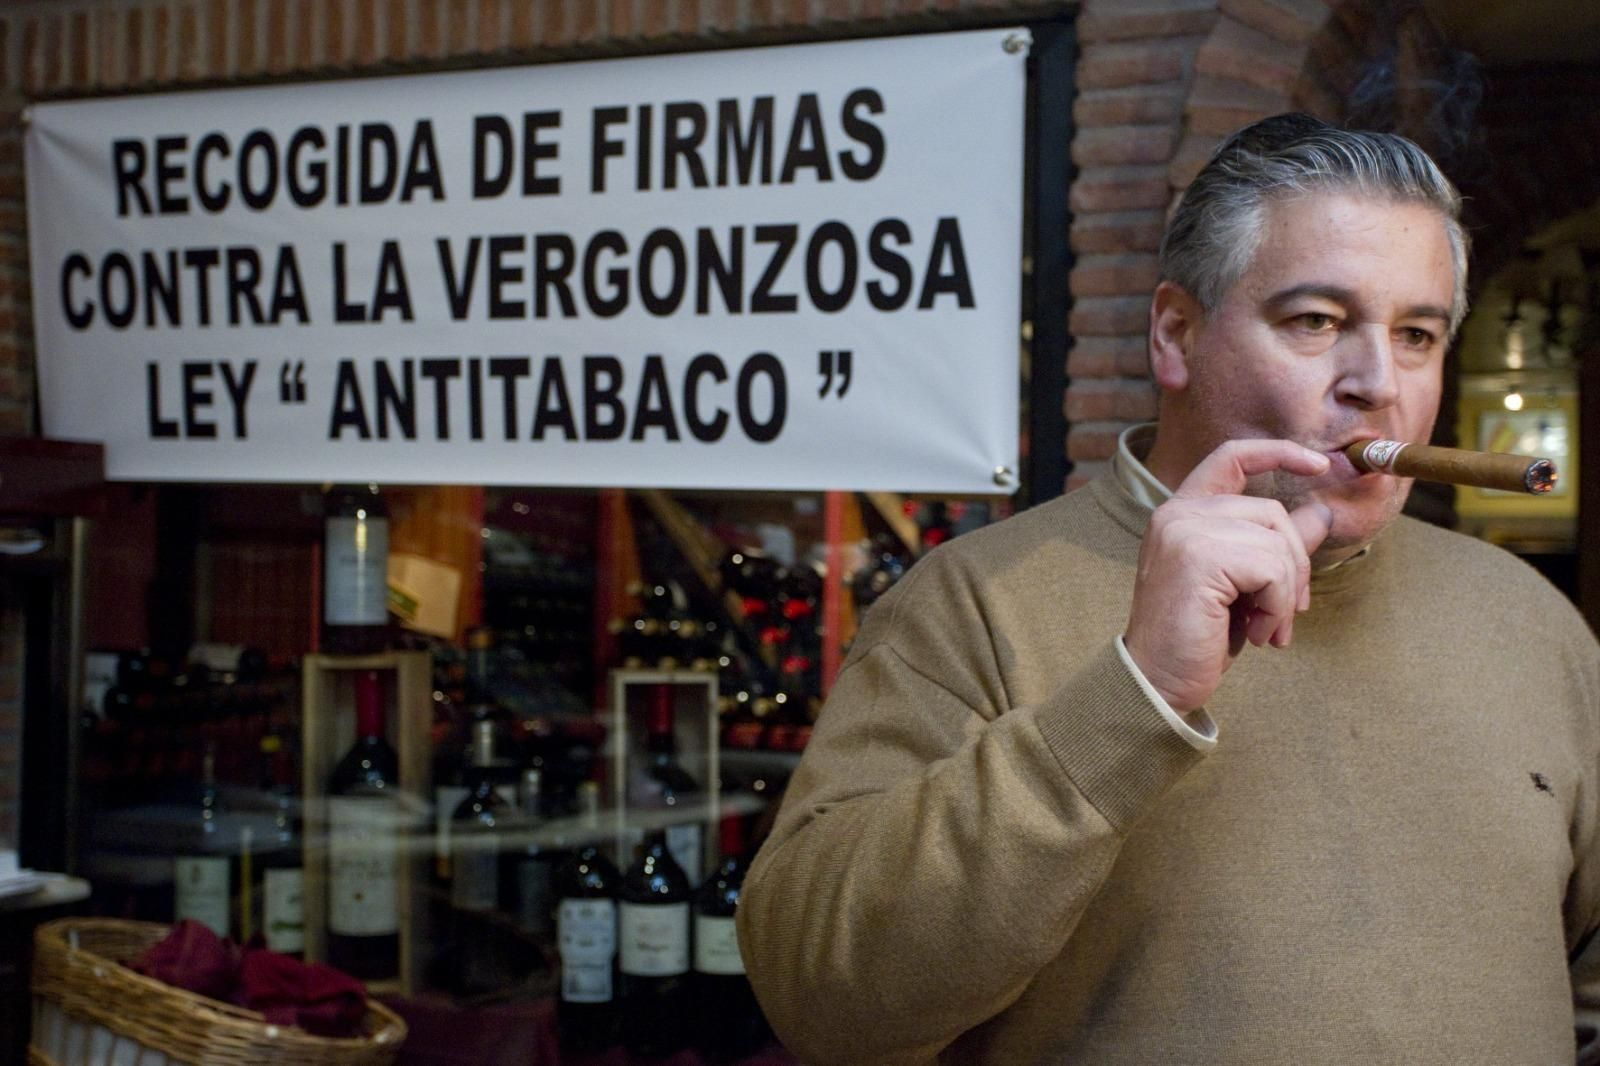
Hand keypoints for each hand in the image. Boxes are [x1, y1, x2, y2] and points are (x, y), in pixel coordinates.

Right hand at [1124, 439, 1333, 713]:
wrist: (1157, 681)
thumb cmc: (1197, 636)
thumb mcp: (1244, 584)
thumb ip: (1275, 545)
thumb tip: (1321, 512)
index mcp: (1182, 513)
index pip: (1231, 456)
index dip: (1278, 452)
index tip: (1318, 464)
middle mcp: (1177, 513)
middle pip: (1271, 512)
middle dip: (1295, 564)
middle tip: (1288, 612)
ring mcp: (1185, 532)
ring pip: (1276, 542)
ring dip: (1286, 593)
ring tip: (1268, 628)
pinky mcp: (1199, 558)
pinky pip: (1272, 569)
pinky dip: (1277, 606)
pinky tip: (1258, 633)